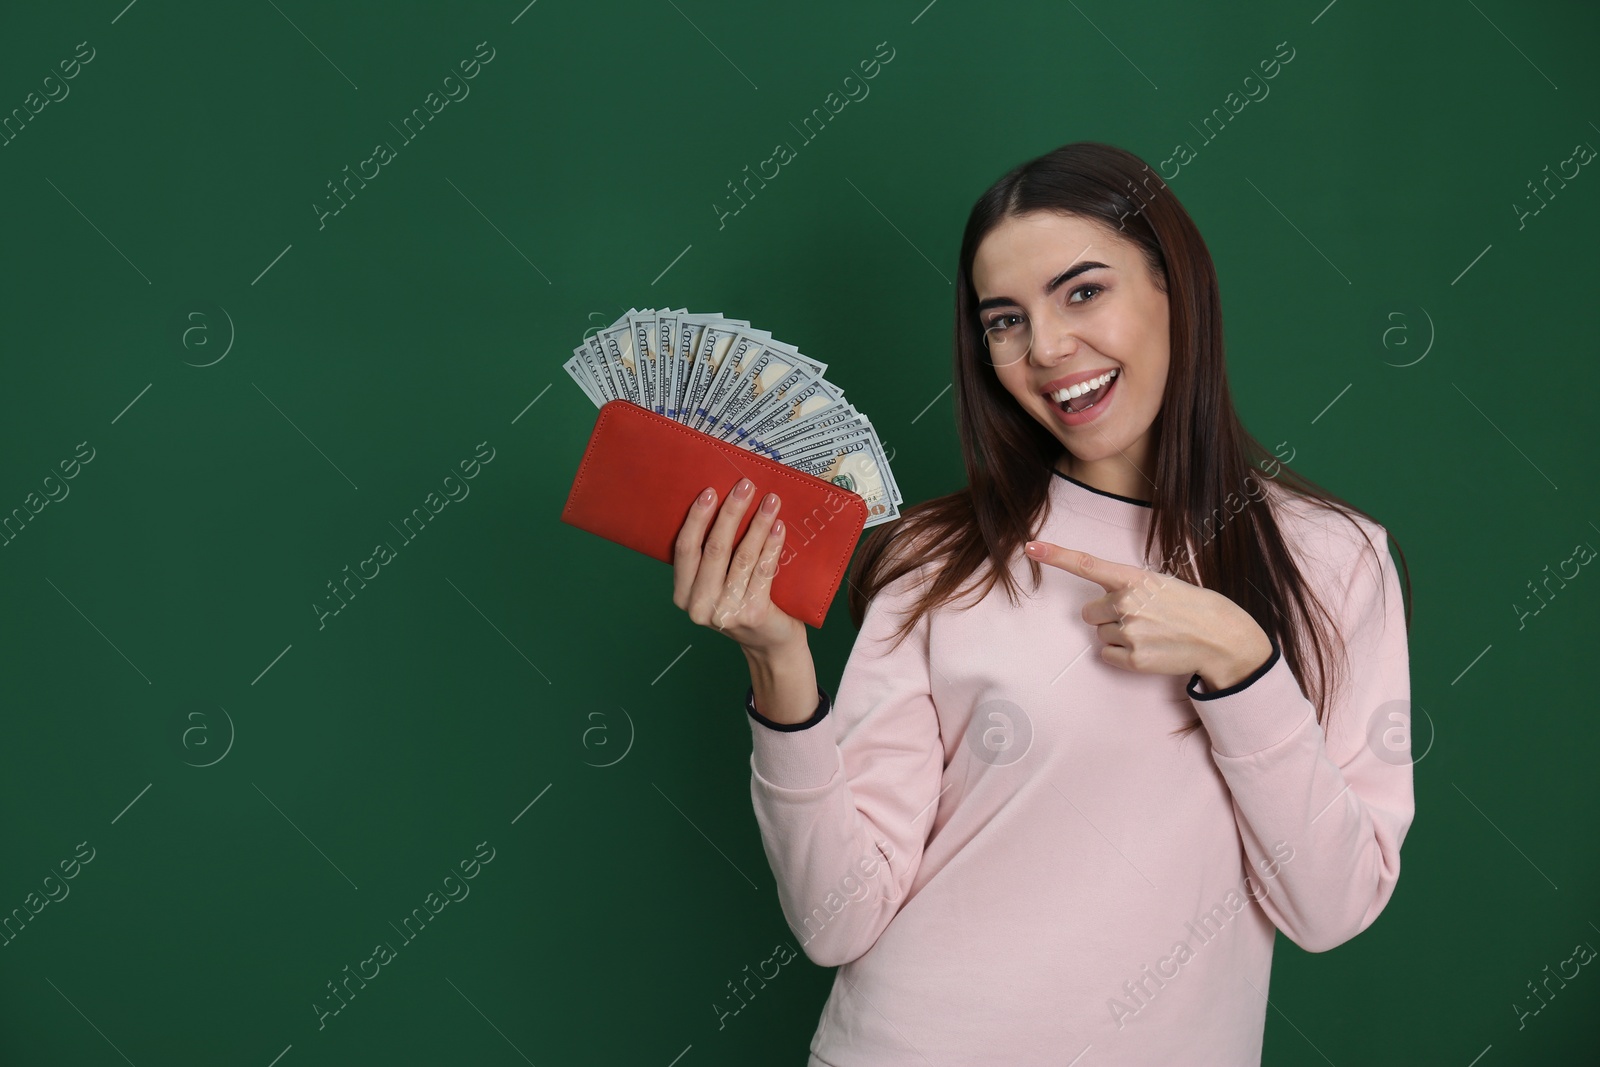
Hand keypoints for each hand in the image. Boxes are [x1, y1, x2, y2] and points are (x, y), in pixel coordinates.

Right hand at [673, 479, 804, 655]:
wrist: (770, 644)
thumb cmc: (742, 605)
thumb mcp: (715, 586)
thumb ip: (710, 559)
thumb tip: (720, 505)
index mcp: (683, 595)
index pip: (684, 549)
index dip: (697, 518)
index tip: (710, 491)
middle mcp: (699, 605)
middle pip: (714, 548)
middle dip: (731, 512)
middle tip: (745, 486)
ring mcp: (726, 611)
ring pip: (742, 556)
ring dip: (757, 523)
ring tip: (770, 501)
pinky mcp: (753, 612)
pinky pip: (764, 569)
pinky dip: (772, 545)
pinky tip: (778, 527)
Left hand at [1023, 540, 1272, 688]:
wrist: (1220, 636)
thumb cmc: (1188, 606)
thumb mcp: (1159, 583)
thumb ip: (1126, 587)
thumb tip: (1100, 601)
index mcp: (1133, 578)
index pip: (1087, 564)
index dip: (1056, 555)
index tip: (1030, 547)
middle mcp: (1127, 603)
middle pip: (1088, 612)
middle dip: (1106, 615)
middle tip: (1138, 617)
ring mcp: (1130, 632)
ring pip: (1100, 634)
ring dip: (1118, 634)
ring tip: (1150, 632)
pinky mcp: (1133, 659)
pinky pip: (1108, 655)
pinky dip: (1123, 655)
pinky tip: (1148, 648)